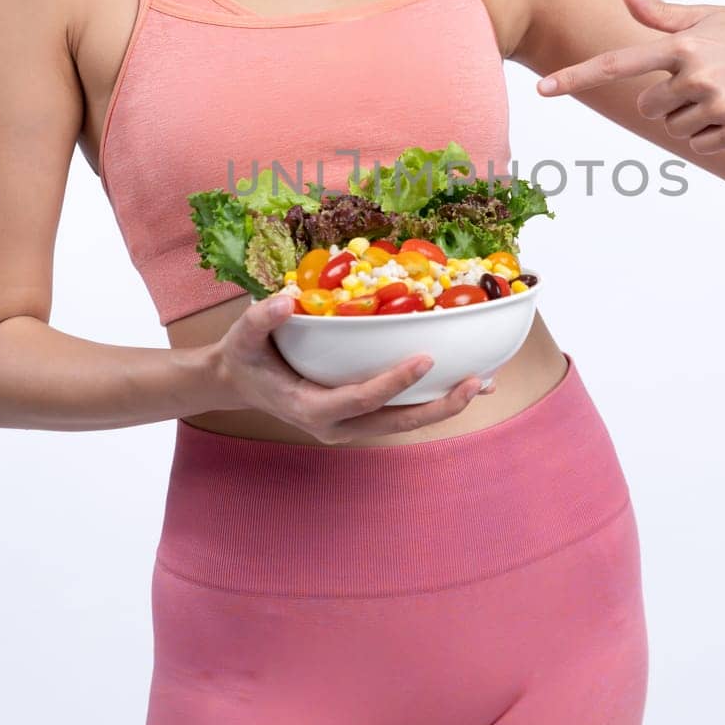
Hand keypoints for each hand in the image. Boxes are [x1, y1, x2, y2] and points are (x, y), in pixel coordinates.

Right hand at [211, 294, 495, 444]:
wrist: (240, 383)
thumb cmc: (244, 357)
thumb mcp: (242, 336)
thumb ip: (261, 318)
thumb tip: (285, 299)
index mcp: (310, 408)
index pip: (360, 398)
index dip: (394, 382)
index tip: (425, 358)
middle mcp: (336, 425)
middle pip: (396, 421)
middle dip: (438, 406)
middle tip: (475, 382)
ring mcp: (352, 425)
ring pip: (405, 421)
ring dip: (445, 405)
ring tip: (484, 384)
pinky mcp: (362, 417)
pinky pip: (402, 411)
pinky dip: (432, 399)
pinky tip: (463, 382)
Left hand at [537, 0, 724, 152]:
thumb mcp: (709, 16)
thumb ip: (661, 16)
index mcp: (682, 45)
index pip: (617, 64)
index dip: (576, 78)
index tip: (542, 90)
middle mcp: (695, 76)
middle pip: (647, 106)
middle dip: (665, 97)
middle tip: (702, 79)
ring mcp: (717, 106)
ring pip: (671, 127)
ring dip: (688, 115)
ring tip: (723, 91)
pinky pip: (698, 143)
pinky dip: (711, 132)